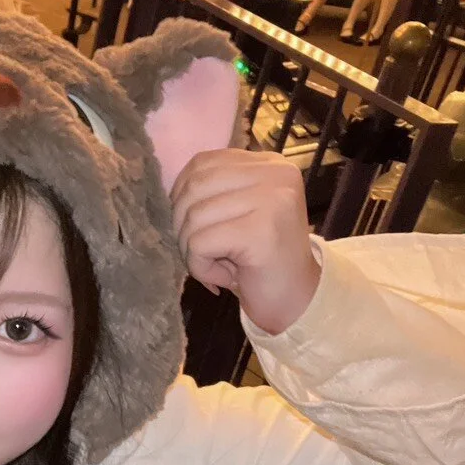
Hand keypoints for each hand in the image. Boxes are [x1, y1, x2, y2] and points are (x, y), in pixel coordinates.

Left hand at [170, 148, 321, 335]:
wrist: (295, 301)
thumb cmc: (259, 260)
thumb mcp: (237, 213)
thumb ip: (212, 192)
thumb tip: (169, 191)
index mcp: (268, 164)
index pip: (201, 163)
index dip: (181, 196)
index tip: (194, 226)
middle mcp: (275, 174)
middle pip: (194, 187)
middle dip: (182, 225)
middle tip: (201, 252)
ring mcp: (272, 200)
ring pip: (194, 216)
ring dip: (192, 251)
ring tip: (216, 266)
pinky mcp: (261, 231)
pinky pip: (200, 243)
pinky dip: (200, 267)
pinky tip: (222, 279)